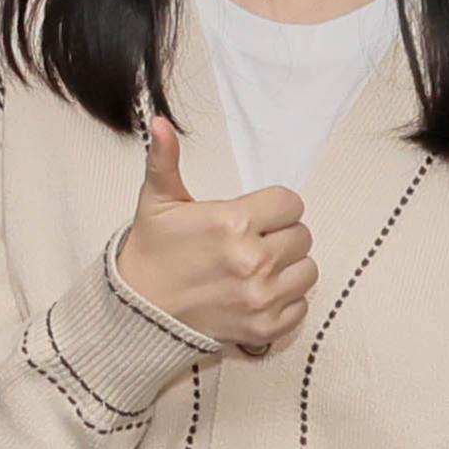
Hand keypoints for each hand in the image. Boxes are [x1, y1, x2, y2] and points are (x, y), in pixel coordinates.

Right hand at [116, 114, 312, 357]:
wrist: (141, 308)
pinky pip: (302, 306)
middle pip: (303, 236)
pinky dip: (286, 300)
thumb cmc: (153, 248)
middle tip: (253, 240)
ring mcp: (262, 297)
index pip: (291, 204)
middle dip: (281, 235)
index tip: (254, 215)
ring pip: (308, 271)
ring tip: (259, 266)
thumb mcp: (158, 200)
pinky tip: (258, 292)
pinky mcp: (266, 327)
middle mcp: (254, 261)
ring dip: (288, 267)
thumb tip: (160, 121)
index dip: (274, 206)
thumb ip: (165, 159)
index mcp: (233, 222)